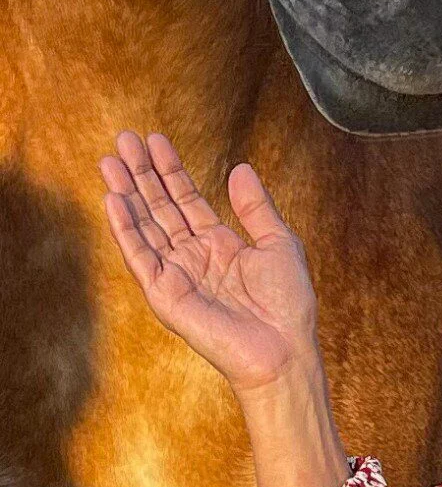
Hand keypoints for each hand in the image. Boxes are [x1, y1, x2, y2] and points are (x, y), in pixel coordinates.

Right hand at [100, 132, 318, 396]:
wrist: (284, 347)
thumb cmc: (287, 303)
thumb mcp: (278, 241)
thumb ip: (255, 206)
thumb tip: (240, 167)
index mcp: (218, 244)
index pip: (185, 199)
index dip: (170, 169)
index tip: (154, 140)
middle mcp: (192, 257)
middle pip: (159, 207)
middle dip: (141, 173)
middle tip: (123, 138)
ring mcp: (176, 275)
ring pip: (144, 226)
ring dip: (126, 193)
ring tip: (109, 161)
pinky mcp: (165, 295)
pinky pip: (140, 257)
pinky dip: (125, 229)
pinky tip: (114, 200)